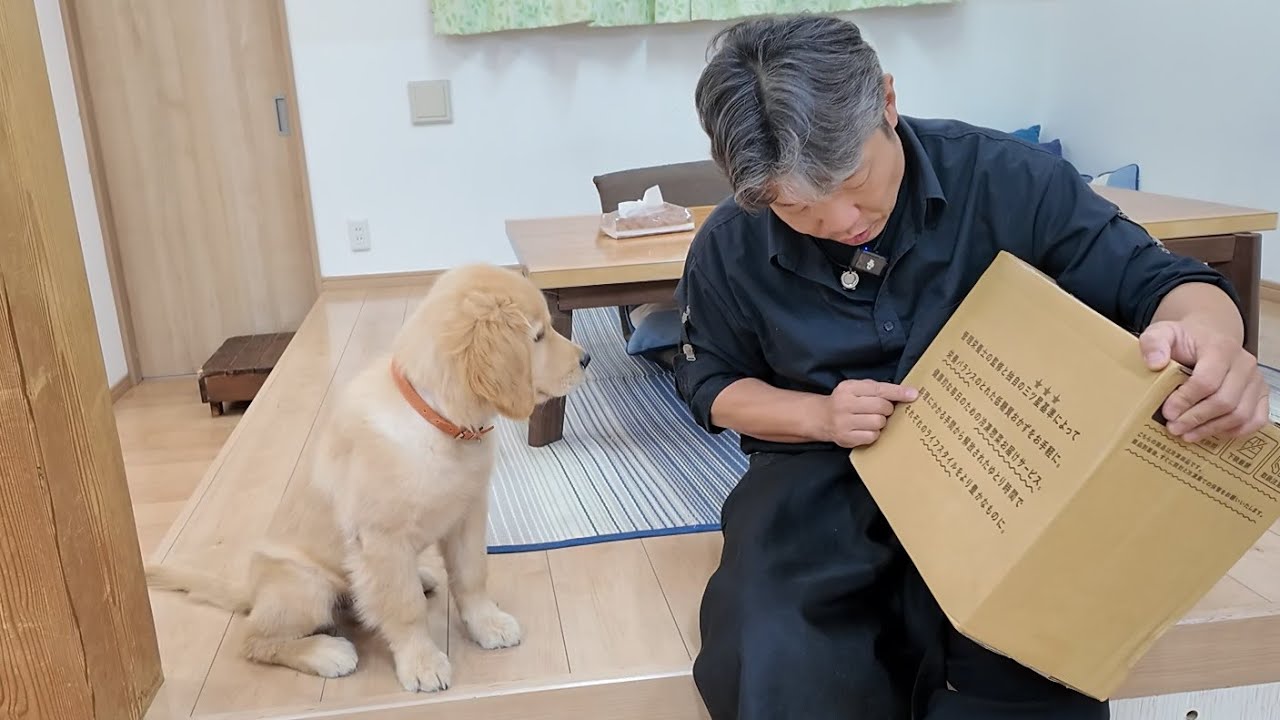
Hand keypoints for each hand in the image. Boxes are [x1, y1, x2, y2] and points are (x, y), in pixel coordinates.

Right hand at [822, 379, 918, 447]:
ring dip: (881, 422)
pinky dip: (874, 433)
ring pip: (879, 422)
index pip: (879, 389)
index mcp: (848, 388)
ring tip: (872, 419)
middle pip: (882, 407)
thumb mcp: (856, 388)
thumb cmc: (845, 401)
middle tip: (883, 410)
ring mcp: (843, 422)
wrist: (821, 417)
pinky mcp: (846, 438)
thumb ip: (877, 388)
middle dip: (888, 409)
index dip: (898, 392)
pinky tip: (866, 429)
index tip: (913, 395)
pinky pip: (872, 436)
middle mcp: (844, 404)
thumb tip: (908, 393)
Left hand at [1139, 320, 1269, 442]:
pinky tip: (1212, 432)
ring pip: (1240, 414)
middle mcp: (1244, 364)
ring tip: (1187, 434)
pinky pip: (1256, 419)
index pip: (1207, 381)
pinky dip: (1235, 431)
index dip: (1186, 400)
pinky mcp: (1260, 393)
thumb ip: (1154, 343)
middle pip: (1224, 401)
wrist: (1207, 337)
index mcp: (1221, 348)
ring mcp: (1255, 380)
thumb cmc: (1184, 340)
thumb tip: (1155, 363)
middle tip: (1173, 427)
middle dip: (1196, 418)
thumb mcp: (1162, 332)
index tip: (1168, 412)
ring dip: (1212, 428)